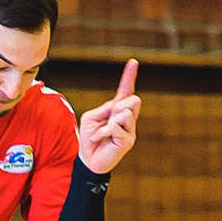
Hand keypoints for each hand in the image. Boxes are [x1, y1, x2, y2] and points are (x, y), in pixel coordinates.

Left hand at [79, 59, 141, 173]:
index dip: (129, 77)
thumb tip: (120, 108)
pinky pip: (117, 127)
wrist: (88, 158)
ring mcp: (130, 130)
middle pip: (133, 100)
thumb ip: (105, 109)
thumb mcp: (91, 117)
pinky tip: (101, 139)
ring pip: (126, 112)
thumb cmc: (89, 137)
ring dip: (110, 121)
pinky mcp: (128, 141)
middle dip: (120, 106)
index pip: (125, 91)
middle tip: (108, 119)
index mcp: (116, 109)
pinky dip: (104, 131)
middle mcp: (127, 118)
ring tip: (102, 133)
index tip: (133, 62)